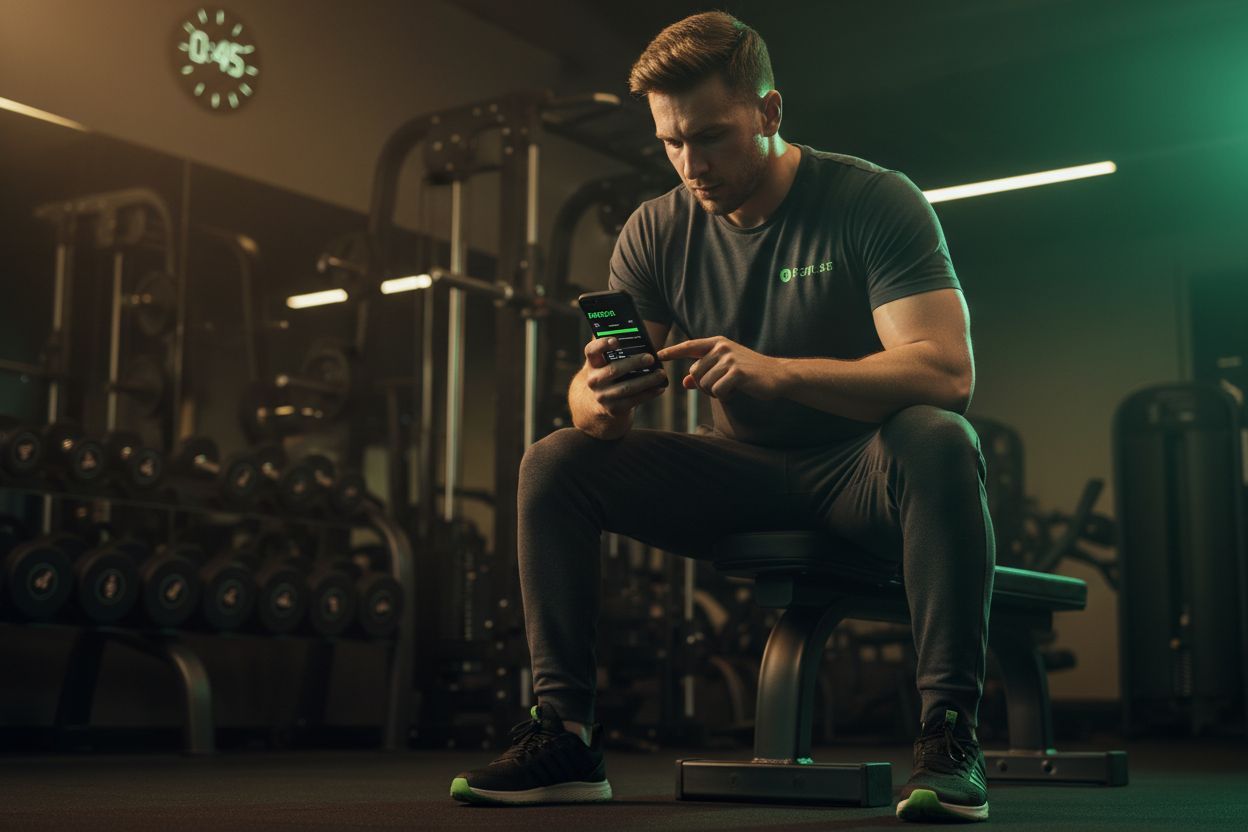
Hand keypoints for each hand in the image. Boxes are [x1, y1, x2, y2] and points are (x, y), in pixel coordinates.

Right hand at [582, 336, 668, 417]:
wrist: (598, 404)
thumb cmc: (609, 375)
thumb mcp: (606, 363)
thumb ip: (615, 348)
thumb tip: (634, 333)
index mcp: (592, 364)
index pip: (591, 351)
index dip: (602, 344)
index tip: (617, 341)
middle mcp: (594, 380)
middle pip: (613, 369)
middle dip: (634, 363)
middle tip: (651, 358)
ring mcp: (603, 396)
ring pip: (627, 387)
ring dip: (647, 380)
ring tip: (661, 373)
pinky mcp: (613, 409)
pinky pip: (634, 400)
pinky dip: (649, 394)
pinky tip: (660, 388)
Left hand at [656, 336, 782, 400]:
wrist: (778, 375)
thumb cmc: (749, 373)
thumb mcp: (725, 369)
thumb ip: (705, 373)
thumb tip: (685, 381)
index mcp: (717, 343)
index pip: (690, 346)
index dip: (673, 351)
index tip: (658, 355)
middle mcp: (722, 348)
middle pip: (695, 372)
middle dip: (705, 385)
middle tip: (722, 386)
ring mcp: (729, 359)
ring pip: (705, 383)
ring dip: (715, 392)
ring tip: (731, 387)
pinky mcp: (737, 372)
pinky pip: (717, 390)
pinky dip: (725, 396)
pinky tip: (736, 391)